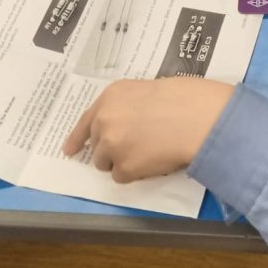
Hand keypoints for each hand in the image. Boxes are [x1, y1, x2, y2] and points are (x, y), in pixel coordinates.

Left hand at [63, 77, 234, 183]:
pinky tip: (155, 161)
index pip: (86, 120)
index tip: (68, 150)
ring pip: (106, 164)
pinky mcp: (124, 168)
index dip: (77, 137)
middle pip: (97, 145)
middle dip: (111, 149)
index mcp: (111, 96)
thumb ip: (131, 106)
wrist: (199, 118)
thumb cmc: (185, 98)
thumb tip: (129, 123)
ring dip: (123, 162)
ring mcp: (112, 145)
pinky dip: (137, 173)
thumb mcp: (150, 90)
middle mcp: (105, 120)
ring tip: (150, 152)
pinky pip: (123, 177)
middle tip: (137, 146)